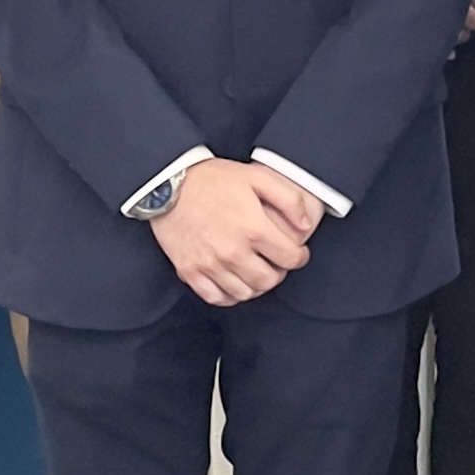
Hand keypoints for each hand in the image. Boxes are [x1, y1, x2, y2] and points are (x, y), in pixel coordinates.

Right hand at [148, 157, 321, 306]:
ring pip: (245, 293)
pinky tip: (234, 281)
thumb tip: (306, 225)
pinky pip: (216, 297)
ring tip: (256, 271)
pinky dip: (229, 294)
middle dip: (279, 273)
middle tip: (276, 262)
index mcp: (253, 228)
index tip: (297, 253)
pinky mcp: (190, 271)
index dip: (299, 257)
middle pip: (269, 281)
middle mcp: (232, 251)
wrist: (168, 184)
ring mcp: (209, 264)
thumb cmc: (213, 179)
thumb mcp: (257, 177)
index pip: (290, 259)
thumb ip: (289, 200)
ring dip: (256, 285)